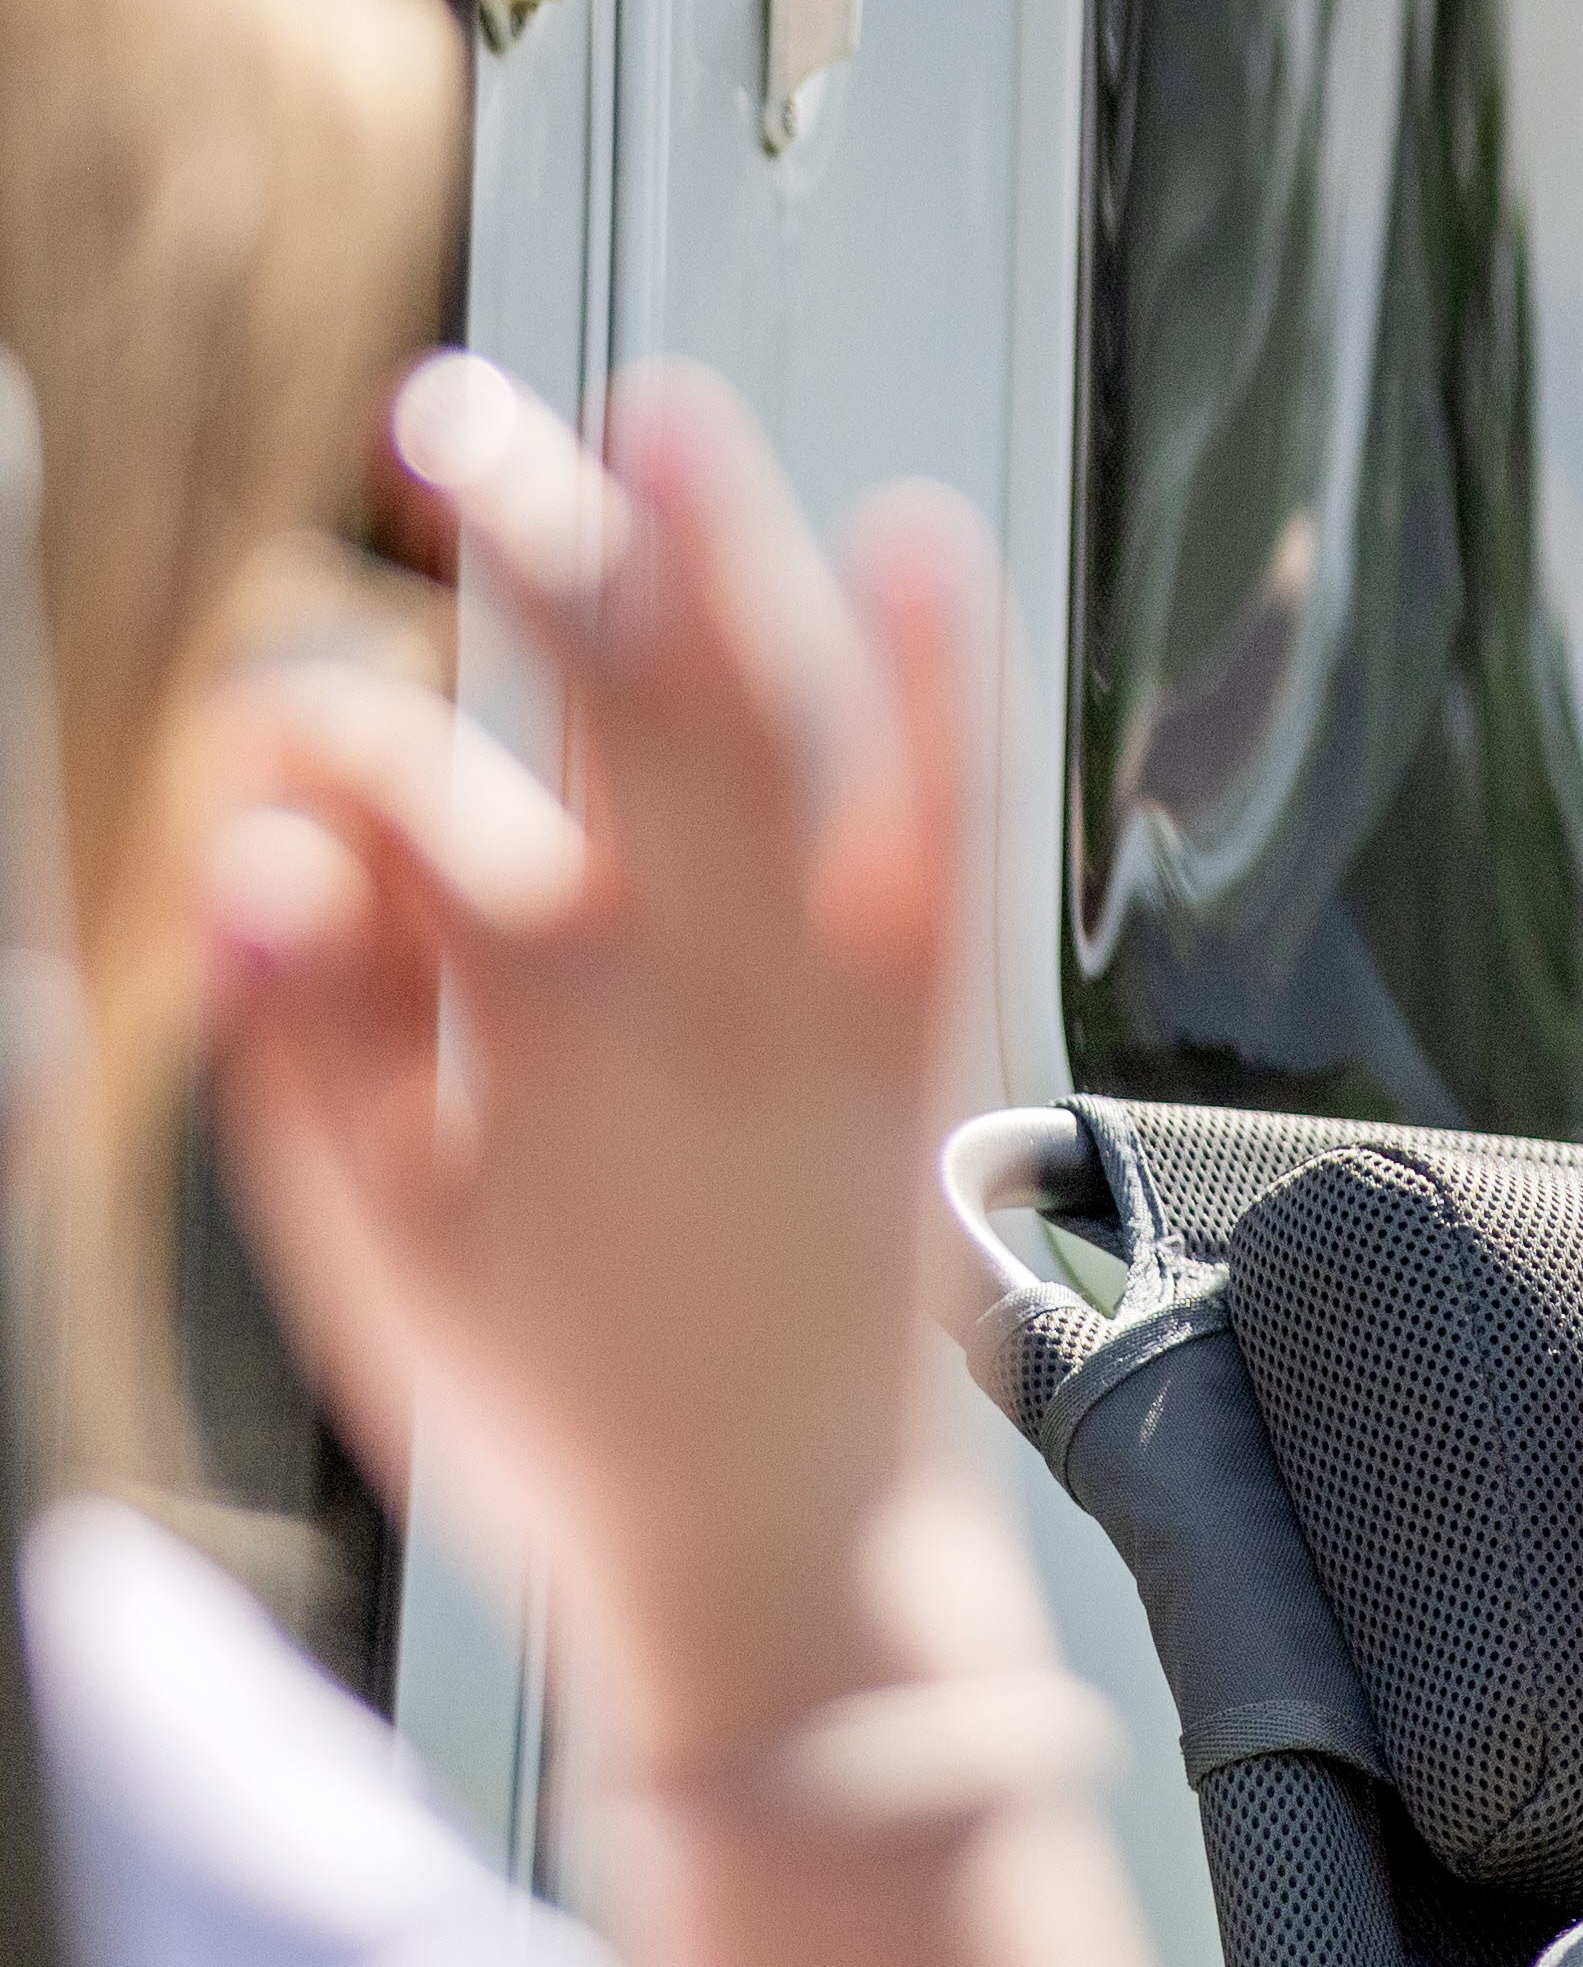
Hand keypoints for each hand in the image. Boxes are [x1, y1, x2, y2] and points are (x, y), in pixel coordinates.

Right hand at [197, 359, 1012, 1770]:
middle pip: (590, 707)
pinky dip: (940, 681)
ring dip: (718, 556)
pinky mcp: (935, 1027)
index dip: (315, 733)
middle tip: (448, 409)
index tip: (284, 725)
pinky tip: (925, 536)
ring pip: (766, 728)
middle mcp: (683, 987)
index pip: (389, 796)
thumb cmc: (561, 1414)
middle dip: (520, 537)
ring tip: (670, 413)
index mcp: (517, 1029)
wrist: (783, 1556)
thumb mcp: (367, 1252)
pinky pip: (950, 824)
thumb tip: (248, 861)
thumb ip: (298, 1052)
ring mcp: (824, 999)